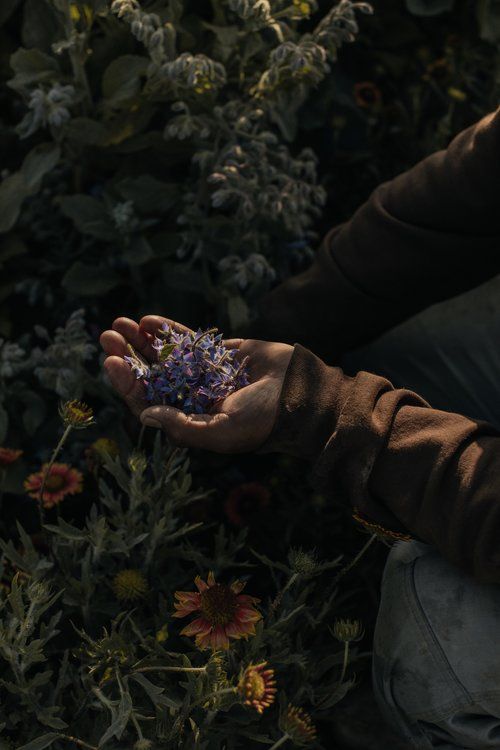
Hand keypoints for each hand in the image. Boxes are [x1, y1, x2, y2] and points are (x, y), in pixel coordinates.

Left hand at [100, 315, 293, 452]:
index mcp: (188, 420)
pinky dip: (168, 332)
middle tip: (107, 335)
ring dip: (142, 341)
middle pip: (150, 375)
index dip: (128, 383)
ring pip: (165, 356)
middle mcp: (191, 398)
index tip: (113, 362)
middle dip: (128, 356)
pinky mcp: (218, 353)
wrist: (300, 394)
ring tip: (121, 323)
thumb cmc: (263, 421)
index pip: (148, 402)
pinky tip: (149, 321)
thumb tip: (145, 415)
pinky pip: (188, 342)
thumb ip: (183, 426)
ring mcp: (203, 374)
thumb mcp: (221, 432)